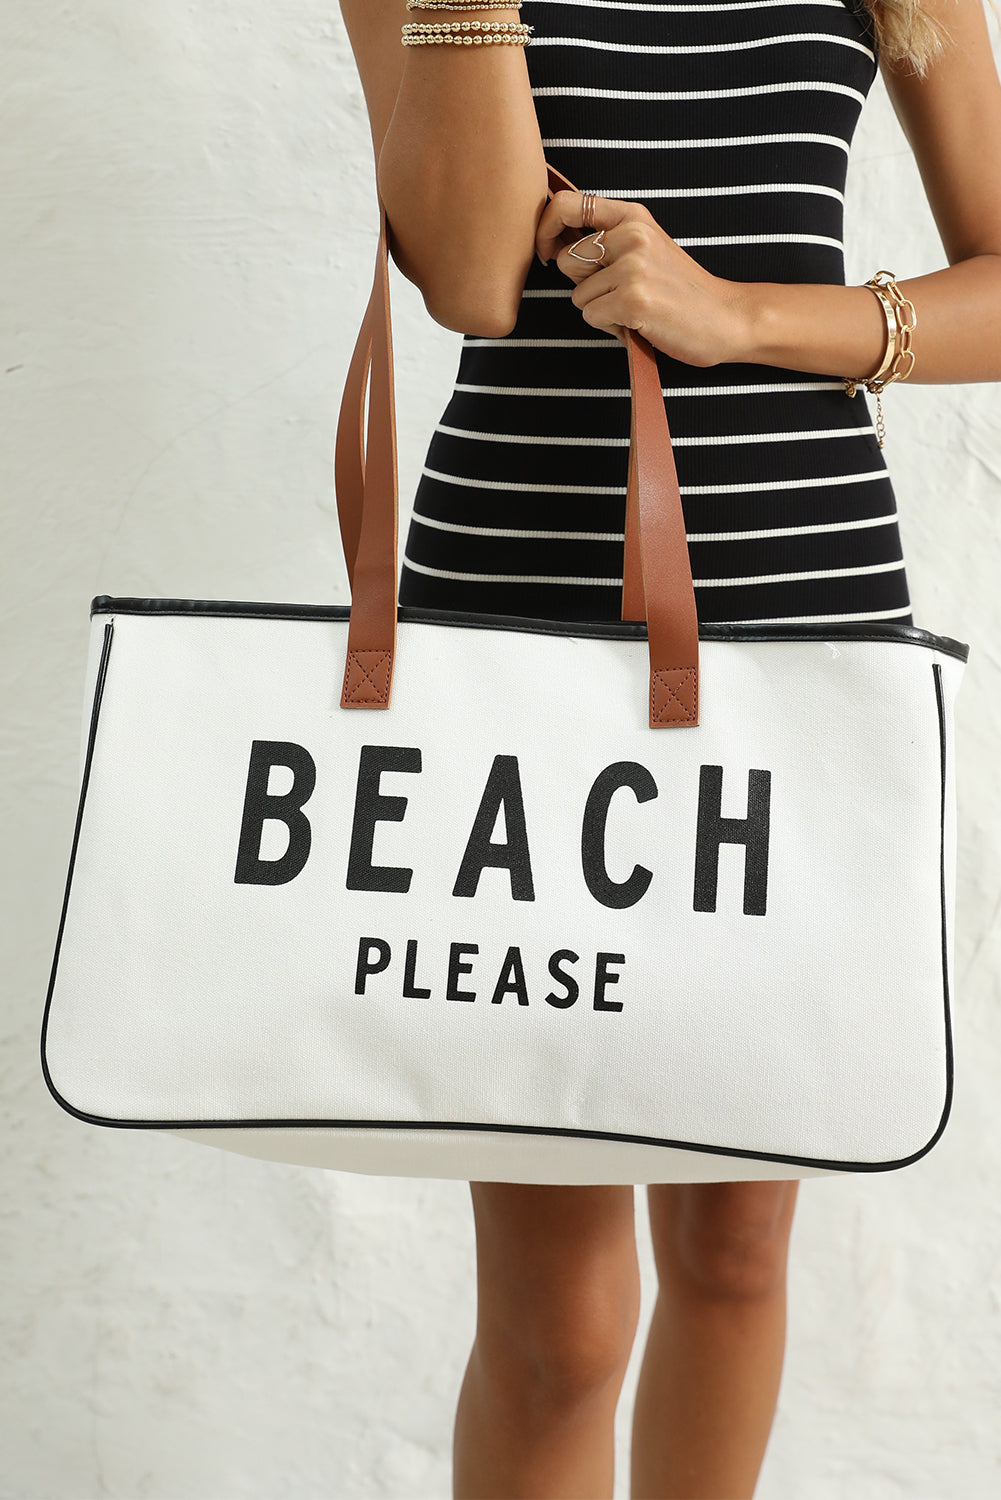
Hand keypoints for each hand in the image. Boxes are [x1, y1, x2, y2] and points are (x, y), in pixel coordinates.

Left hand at [536, 190, 751, 365]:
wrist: (725, 318)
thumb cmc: (680, 290)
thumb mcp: (646, 248)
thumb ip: (607, 240)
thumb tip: (552, 243)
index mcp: (633, 216)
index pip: (566, 205)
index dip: (545, 229)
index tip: (546, 252)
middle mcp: (632, 235)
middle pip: (566, 261)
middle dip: (584, 284)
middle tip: (619, 292)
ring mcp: (633, 267)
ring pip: (578, 295)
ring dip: (600, 310)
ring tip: (634, 309)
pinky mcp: (633, 299)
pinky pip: (591, 316)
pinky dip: (610, 327)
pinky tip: (638, 323)